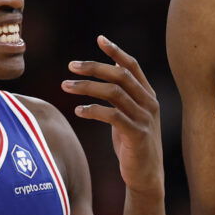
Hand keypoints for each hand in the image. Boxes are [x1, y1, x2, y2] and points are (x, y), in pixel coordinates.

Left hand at [63, 36, 162, 194]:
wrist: (146, 175)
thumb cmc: (133, 143)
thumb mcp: (130, 113)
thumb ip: (124, 92)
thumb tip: (113, 65)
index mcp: (148, 95)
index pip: (132, 66)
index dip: (116, 51)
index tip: (99, 39)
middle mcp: (149, 103)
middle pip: (120, 75)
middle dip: (94, 67)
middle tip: (70, 66)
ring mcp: (144, 119)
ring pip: (114, 93)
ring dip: (87, 87)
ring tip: (65, 86)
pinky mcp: (137, 135)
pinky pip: (112, 116)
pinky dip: (93, 110)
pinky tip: (78, 111)